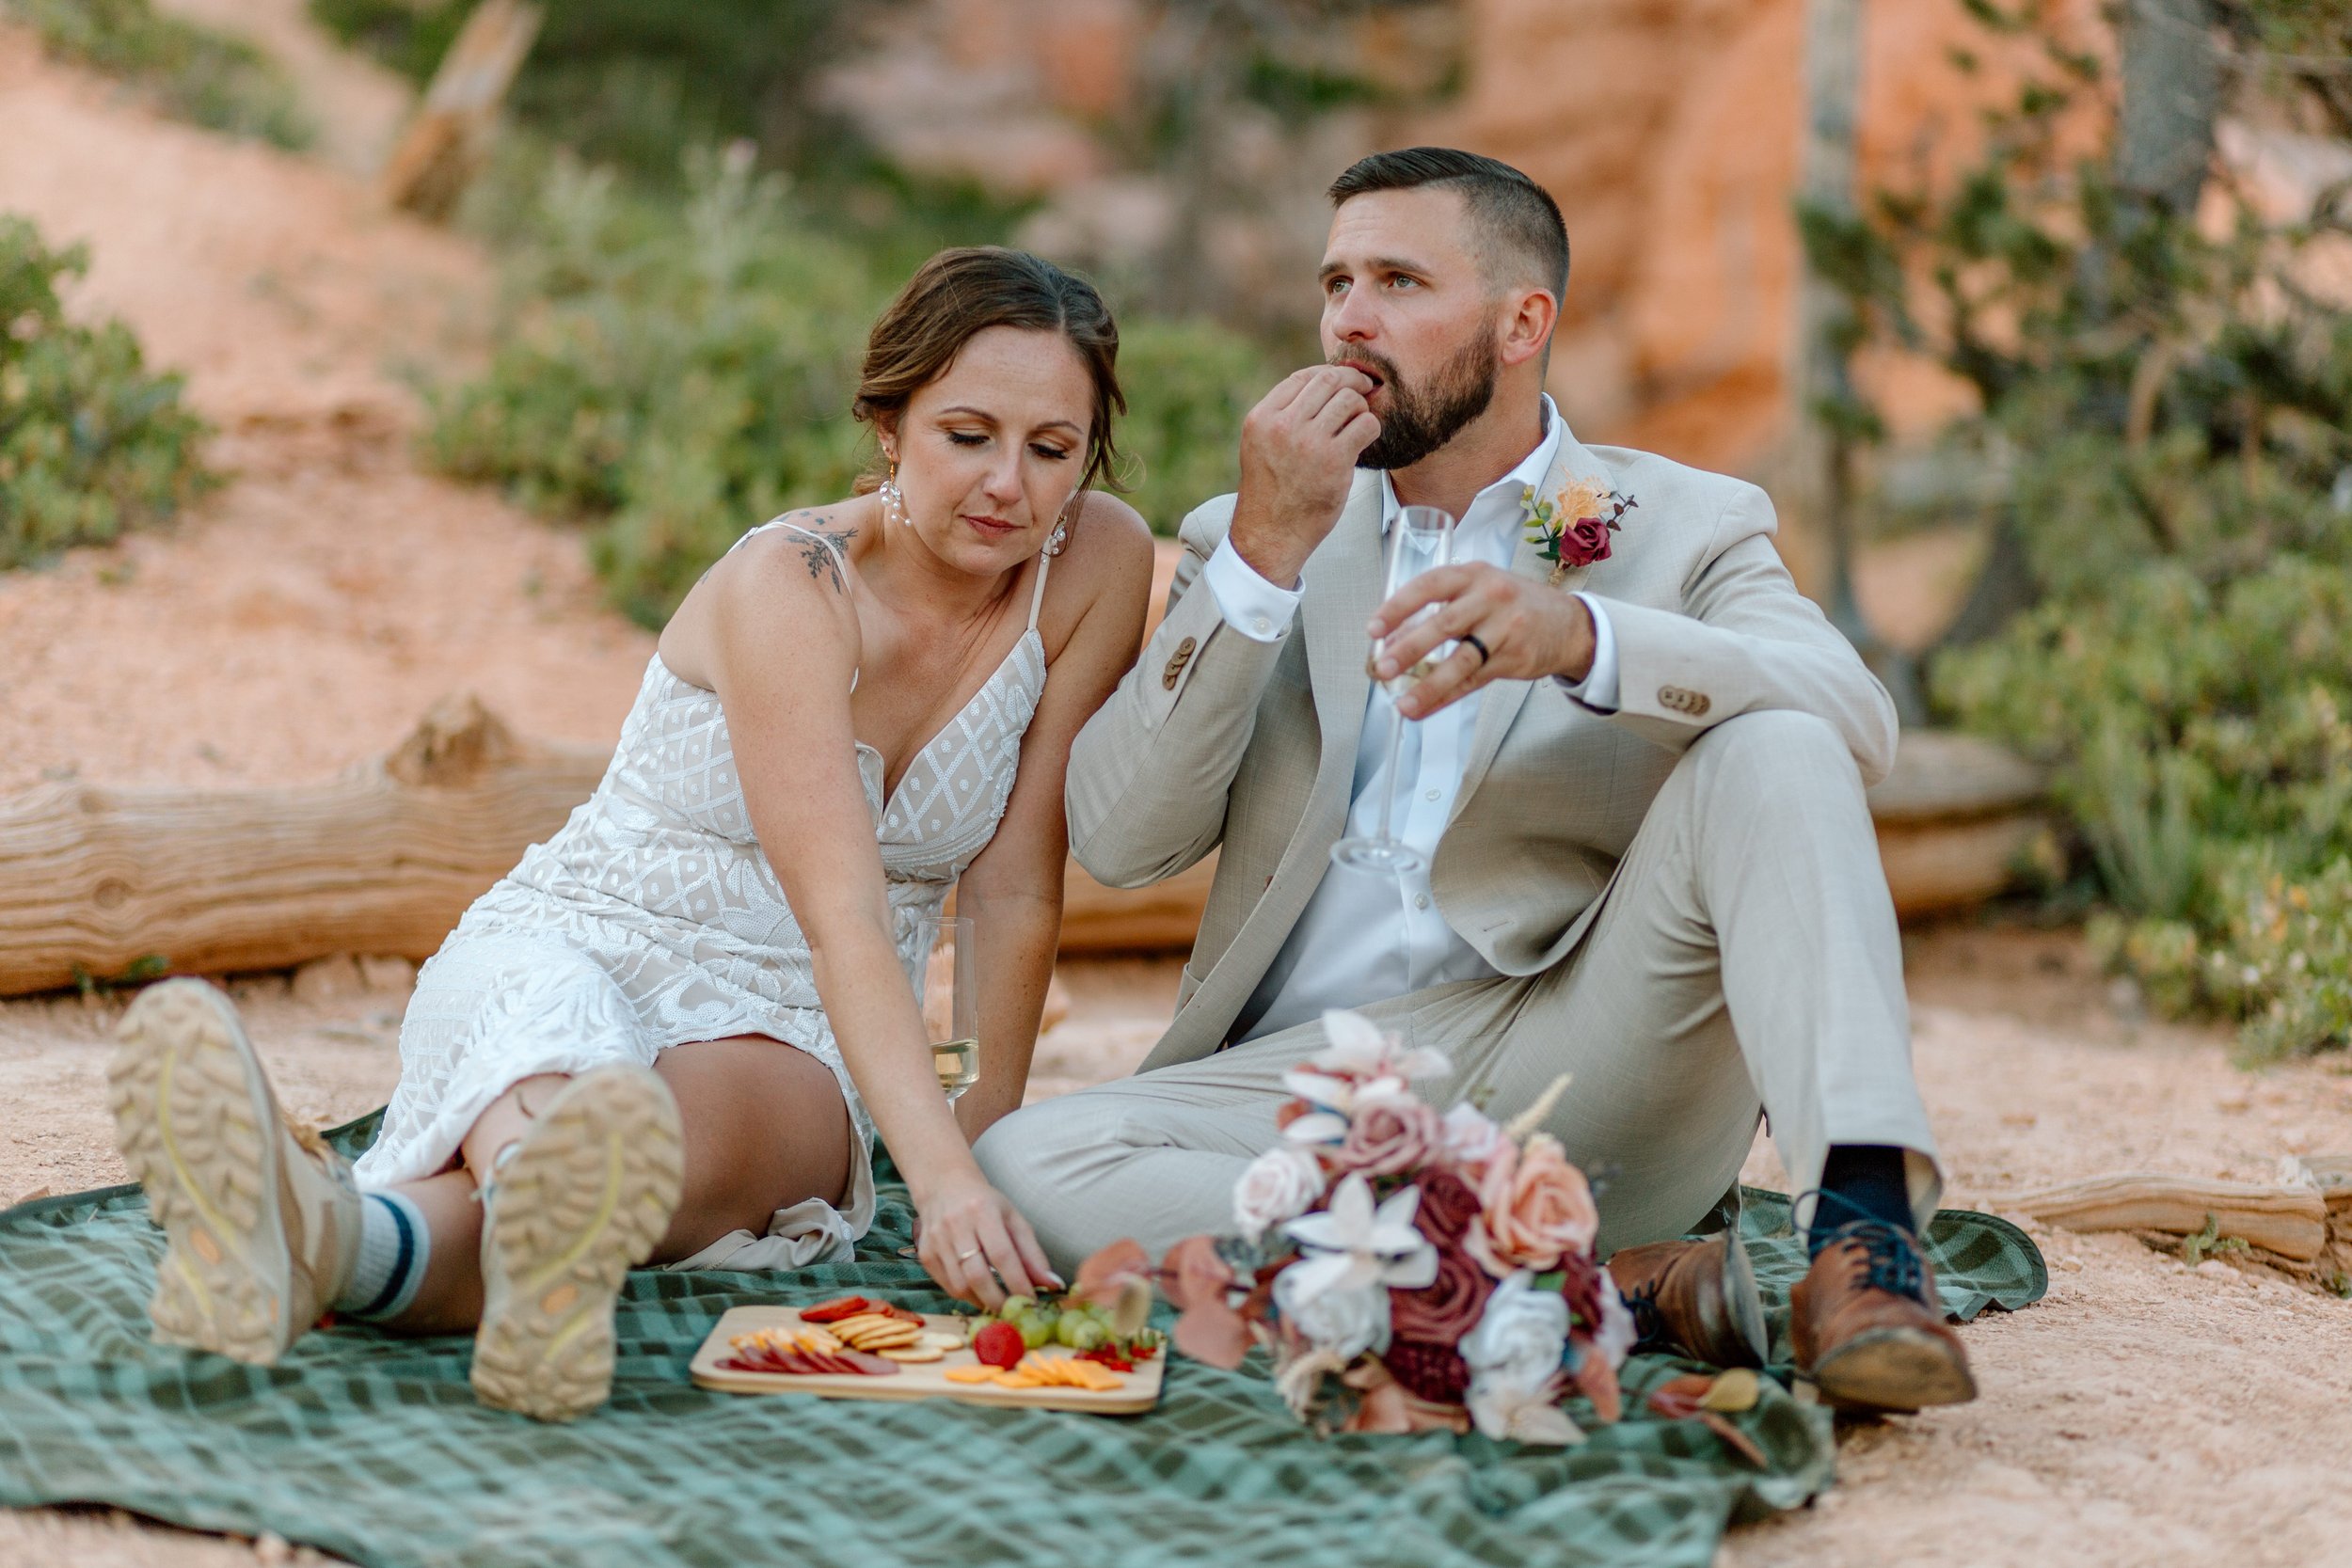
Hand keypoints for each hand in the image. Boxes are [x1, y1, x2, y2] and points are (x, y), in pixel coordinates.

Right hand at [913, 1172, 1060, 1309]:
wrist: (943, 1187)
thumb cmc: (985, 1204)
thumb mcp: (1013, 1219)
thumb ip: (1033, 1253)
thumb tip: (1053, 1285)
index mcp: (982, 1211)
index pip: (1002, 1255)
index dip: (1018, 1283)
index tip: (1033, 1301)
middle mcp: (955, 1225)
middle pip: (977, 1275)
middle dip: (999, 1300)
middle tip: (1014, 1311)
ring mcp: (936, 1241)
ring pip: (960, 1286)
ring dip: (982, 1301)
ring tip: (999, 1304)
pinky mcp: (925, 1254)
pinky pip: (947, 1286)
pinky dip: (966, 1296)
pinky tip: (979, 1294)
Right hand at [1227, 366, 1381, 586]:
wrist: (1271, 534)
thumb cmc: (1270, 491)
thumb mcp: (1259, 446)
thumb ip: (1280, 417)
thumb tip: (1320, 388)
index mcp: (1262, 418)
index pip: (1301, 378)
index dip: (1327, 374)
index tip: (1340, 382)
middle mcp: (1283, 426)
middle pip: (1328, 381)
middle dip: (1351, 380)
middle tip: (1363, 388)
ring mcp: (1309, 443)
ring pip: (1349, 400)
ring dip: (1361, 408)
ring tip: (1358, 423)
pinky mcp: (1334, 461)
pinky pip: (1366, 425)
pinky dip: (1371, 428)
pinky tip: (1365, 439)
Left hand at [1367, 564, 1594, 719]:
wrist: (1569, 624)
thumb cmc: (1513, 604)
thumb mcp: (1480, 589)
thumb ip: (1442, 606)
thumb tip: (1393, 637)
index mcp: (1474, 575)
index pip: (1430, 585)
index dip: (1399, 606)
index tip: (1374, 628)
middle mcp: (1491, 598)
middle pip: (1444, 624)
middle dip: (1409, 648)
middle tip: (1382, 667)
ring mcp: (1506, 629)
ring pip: (1461, 660)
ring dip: (1428, 684)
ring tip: (1402, 702)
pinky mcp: (1514, 659)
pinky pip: (1473, 681)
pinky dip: (1445, 697)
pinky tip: (1423, 708)